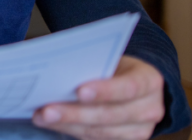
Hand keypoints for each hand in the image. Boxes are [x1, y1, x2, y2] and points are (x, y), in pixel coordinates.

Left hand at [32, 56, 165, 139]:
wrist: (140, 87)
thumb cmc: (120, 68)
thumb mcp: (115, 59)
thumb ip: (95, 65)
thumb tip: (57, 69)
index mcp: (150, 81)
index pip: (129, 87)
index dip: (105, 91)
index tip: (79, 91)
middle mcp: (150, 109)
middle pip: (110, 115)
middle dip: (75, 113)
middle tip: (46, 110)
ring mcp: (140, 130)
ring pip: (100, 132)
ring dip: (68, 125)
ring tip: (42, 117)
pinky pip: (96, 139)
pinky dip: (71, 131)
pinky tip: (52, 124)